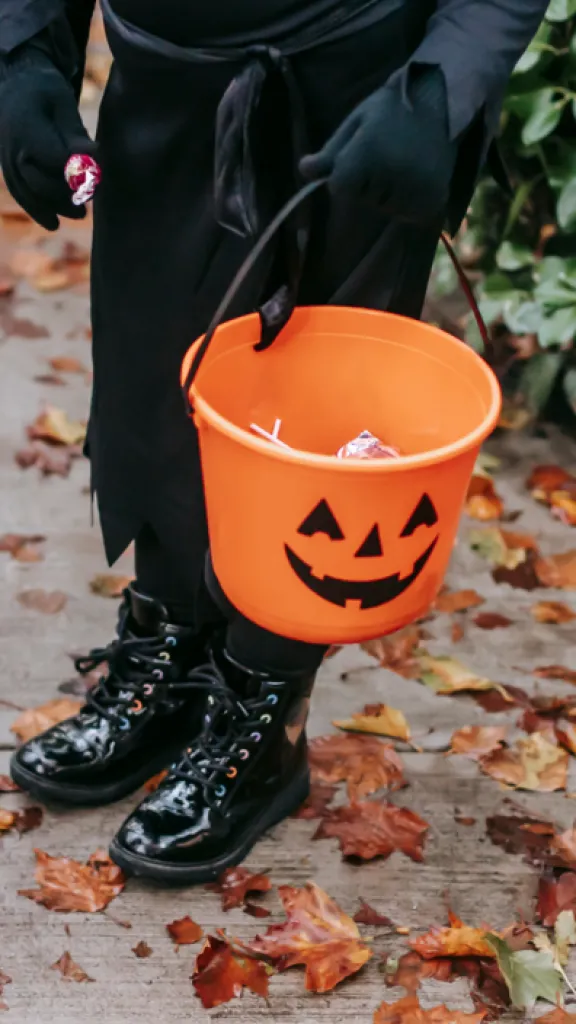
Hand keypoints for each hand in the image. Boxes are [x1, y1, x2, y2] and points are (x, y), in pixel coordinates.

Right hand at [0, 49, 96, 230]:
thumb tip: (93, 157)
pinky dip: (38, 211)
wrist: (15, 92)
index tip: (99, 170)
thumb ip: (75, 133)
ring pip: (30, 194)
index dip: (79, 170)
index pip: (55, 158)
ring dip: (56, 207)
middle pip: (40, 182)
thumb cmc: (46, 95)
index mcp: (26, 126)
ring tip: (80, 214)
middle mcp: (13, 148)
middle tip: (93, 197)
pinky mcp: (11, 173)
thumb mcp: (63, 104)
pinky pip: (22, 195)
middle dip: (68, 194)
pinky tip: (53, 224)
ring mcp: (8, 162)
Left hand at [300, 67, 456, 225]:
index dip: (345, 177)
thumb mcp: (357, 122)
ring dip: (389, 195)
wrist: (442, 102)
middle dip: (368, 184)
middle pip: (363, 200)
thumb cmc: (392, 109)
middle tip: (388, 154)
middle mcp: (390, 174)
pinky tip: (416, 178)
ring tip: (404, 164)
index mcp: (367, 153)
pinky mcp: (432, 199)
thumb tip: (303, 171)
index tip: (360, 158)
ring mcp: (414, 189)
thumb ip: (331, 151)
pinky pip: (408, 214)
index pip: (339, 188)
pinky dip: (409, 203)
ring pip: (386, 209)